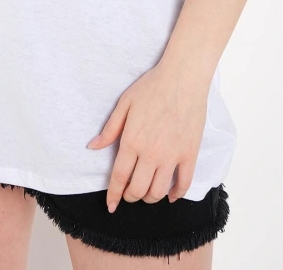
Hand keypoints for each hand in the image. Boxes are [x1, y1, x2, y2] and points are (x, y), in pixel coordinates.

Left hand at [86, 58, 209, 210]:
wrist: (182, 77)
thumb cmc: (152, 87)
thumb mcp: (124, 104)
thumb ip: (109, 129)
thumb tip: (93, 146)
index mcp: (132, 141)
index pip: (119, 177)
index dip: (114, 195)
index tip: (111, 205)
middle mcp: (151, 153)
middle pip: (138, 189)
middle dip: (130, 196)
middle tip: (129, 194)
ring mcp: (172, 155)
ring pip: (159, 191)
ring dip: (150, 197)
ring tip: (146, 192)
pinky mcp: (189, 153)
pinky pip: (184, 183)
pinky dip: (176, 195)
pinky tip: (170, 195)